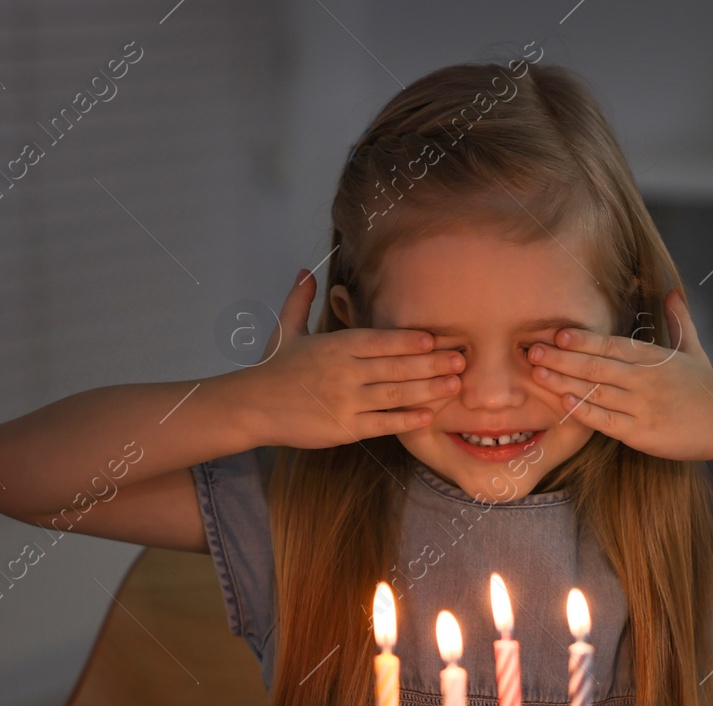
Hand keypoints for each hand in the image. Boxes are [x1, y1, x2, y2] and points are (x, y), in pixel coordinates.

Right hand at [246, 270, 463, 448]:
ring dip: (428, 389)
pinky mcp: (344, 428)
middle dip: (432, 363)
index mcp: (336, 346)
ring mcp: (346, 401)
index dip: (410, 340)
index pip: (381, 340)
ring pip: (395, 394)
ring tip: (455, 386)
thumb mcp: (285, 329)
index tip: (437, 339)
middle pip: (396, 366)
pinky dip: (406, 419)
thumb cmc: (272, 368)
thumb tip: (305, 270)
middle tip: (461, 360)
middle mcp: (345, 371)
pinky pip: (382, 423)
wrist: (251, 405)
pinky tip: (428, 415)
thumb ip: (300, 300)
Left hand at [526, 289, 712, 460]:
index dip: (584, 339)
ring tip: (537, 372)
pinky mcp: (642, 433)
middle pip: (597, 366)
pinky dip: (584, 410)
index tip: (558, 333)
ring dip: (564, 380)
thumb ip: (679, 320)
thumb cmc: (707, 387)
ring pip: (596, 391)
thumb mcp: (694, 349)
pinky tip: (563, 400)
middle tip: (531, 349)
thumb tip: (672, 291)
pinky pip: (606, 421)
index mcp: (654, 358)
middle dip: (562, 357)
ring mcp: (643, 406)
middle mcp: (646, 380)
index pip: (613, 345)